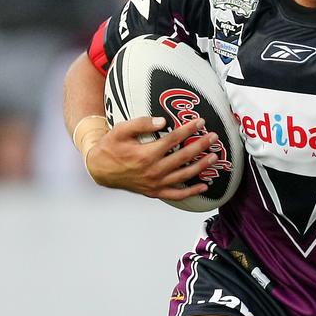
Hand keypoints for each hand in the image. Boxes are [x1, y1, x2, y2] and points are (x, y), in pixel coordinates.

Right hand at [86, 117, 218, 200]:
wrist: (100, 170)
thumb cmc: (111, 147)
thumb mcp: (121, 130)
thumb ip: (141, 123)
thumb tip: (163, 120)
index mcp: (146, 154)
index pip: (174, 139)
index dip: (189, 129)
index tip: (200, 122)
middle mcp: (154, 171)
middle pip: (184, 156)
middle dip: (201, 145)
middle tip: (214, 137)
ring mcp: (155, 183)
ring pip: (184, 175)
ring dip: (202, 166)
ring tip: (214, 157)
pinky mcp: (155, 192)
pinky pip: (177, 195)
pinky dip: (191, 192)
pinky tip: (204, 186)